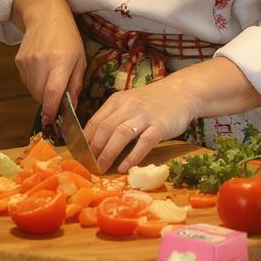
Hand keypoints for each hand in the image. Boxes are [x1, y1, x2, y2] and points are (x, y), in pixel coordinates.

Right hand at [12, 0, 85, 124]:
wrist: (45, 16)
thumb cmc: (68, 37)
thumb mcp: (79, 59)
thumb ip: (75, 84)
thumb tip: (71, 107)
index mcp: (60, 62)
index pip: (52, 93)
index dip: (52, 110)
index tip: (52, 121)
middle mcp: (41, 63)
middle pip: (40, 96)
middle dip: (48, 102)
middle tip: (57, 97)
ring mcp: (27, 62)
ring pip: (32, 90)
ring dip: (41, 92)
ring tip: (50, 78)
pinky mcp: (18, 61)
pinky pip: (26, 82)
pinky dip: (34, 83)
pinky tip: (41, 70)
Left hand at [82, 78, 197, 172]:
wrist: (181, 92)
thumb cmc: (152, 103)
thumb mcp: (129, 105)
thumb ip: (114, 118)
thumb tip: (95, 142)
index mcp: (116, 101)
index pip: (95, 121)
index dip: (85, 139)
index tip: (79, 155)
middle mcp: (128, 106)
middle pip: (105, 128)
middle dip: (94, 148)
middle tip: (88, 165)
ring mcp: (144, 115)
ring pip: (121, 134)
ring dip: (109, 153)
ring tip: (102, 167)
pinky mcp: (160, 125)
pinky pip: (144, 142)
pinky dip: (133, 155)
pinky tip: (125, 167)